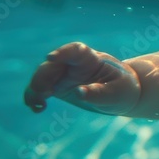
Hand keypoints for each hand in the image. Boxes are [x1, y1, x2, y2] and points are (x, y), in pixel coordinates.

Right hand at [24, 42, 140, 115]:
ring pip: (43, 76)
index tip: (50, 58)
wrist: (123, 93)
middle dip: (43, 76)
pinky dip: (34, 96)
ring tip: (37, 103)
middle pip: (53, 65)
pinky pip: (41, 89)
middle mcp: (74, 64)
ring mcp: (64, 74)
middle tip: (42, 93)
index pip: (76, 51)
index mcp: (92, 59)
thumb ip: (99, 93)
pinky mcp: (58, 87)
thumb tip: (78, 93)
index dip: (63, 52)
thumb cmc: (123, 89)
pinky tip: (37, 107)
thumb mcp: (117, 93)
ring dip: (35, 88)